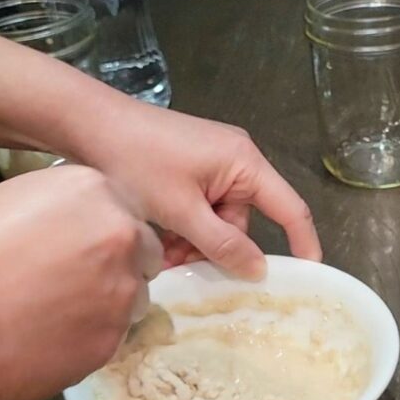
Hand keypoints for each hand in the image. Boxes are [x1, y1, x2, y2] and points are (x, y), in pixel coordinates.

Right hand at [0, 165, 161, 399]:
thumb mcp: (19, 200)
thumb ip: (70, 209)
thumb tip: (86, 227)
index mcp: (98, 191)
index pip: (129, 212)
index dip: (107, 233)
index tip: (83, 248)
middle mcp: (123, 237)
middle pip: (144, 254)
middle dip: (119, 267)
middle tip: (74, 282)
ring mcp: (124, 292)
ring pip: (134, 299)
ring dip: (109, 305)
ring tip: (56, 314)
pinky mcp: (113, 340)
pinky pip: (112, 338)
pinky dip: (88, 339)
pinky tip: (48, 338)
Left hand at [80, 106, 321, 277]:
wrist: (89, 124)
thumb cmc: (137, 161)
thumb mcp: (181, 211)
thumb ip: (222, 243)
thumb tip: (258, 270)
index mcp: (245, 163)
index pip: (290, 209)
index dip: (304, 243)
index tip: (310, 275)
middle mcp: (237, 160)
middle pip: (244, 221)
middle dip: (217, 249)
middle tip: (182, 268)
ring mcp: (213, 162)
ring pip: (218, 219)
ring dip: (194, 242)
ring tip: (162, 256)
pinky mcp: (191, 166)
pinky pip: (201, 207)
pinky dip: (185, 227)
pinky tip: (160, 240)